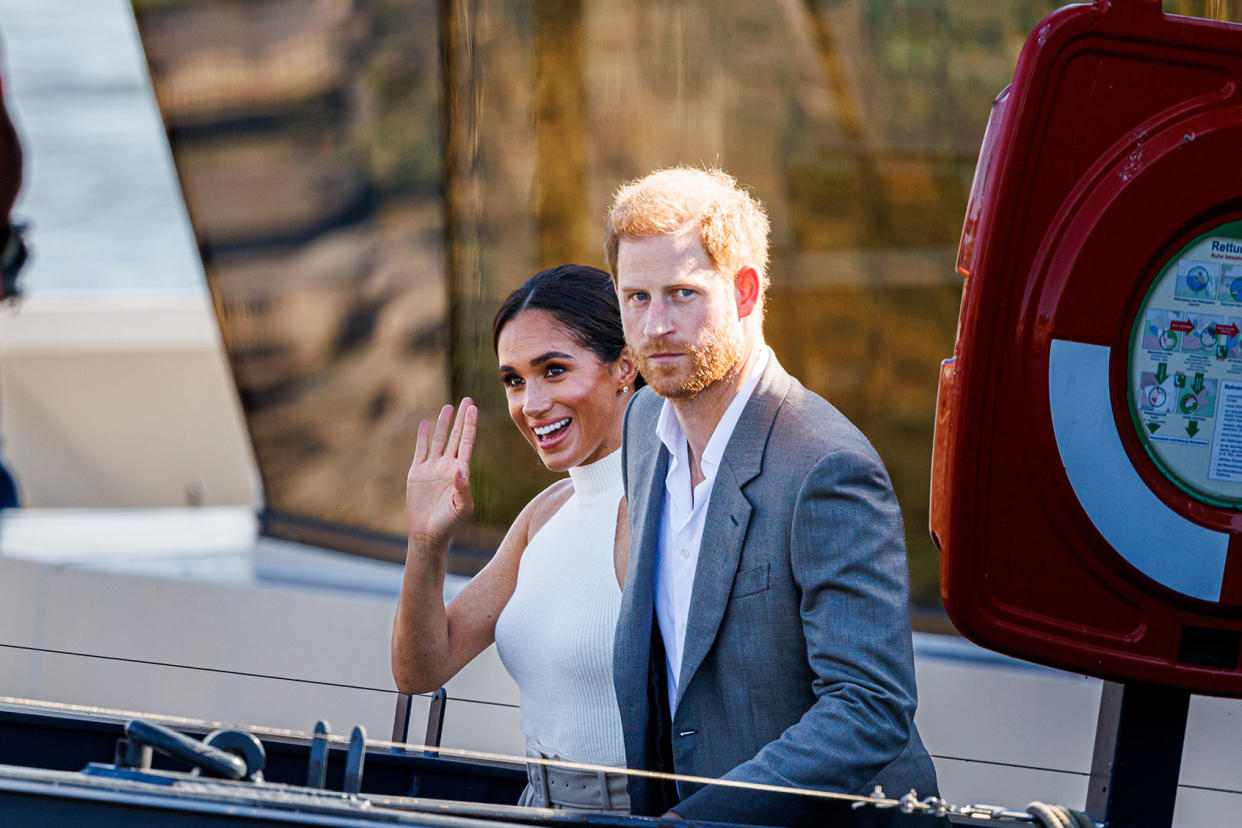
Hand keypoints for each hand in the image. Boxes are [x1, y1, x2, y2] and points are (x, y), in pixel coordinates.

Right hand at [406, 398, 477, 547]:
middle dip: (461, 418)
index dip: (470, 425)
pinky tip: (426, 423)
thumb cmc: (449, 523)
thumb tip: (460, 468)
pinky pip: (421, 450)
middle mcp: (448, 466)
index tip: (473, 408)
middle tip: (467, 400)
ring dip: (443, 424)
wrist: (428, 534)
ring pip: (439, 440)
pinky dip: (423, 436)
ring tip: (448, 407)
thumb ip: (463, 488)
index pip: (466, 442)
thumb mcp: (461, 507)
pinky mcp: (417, 473)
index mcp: (461, 471)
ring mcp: (433, 468)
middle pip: (455, 436)